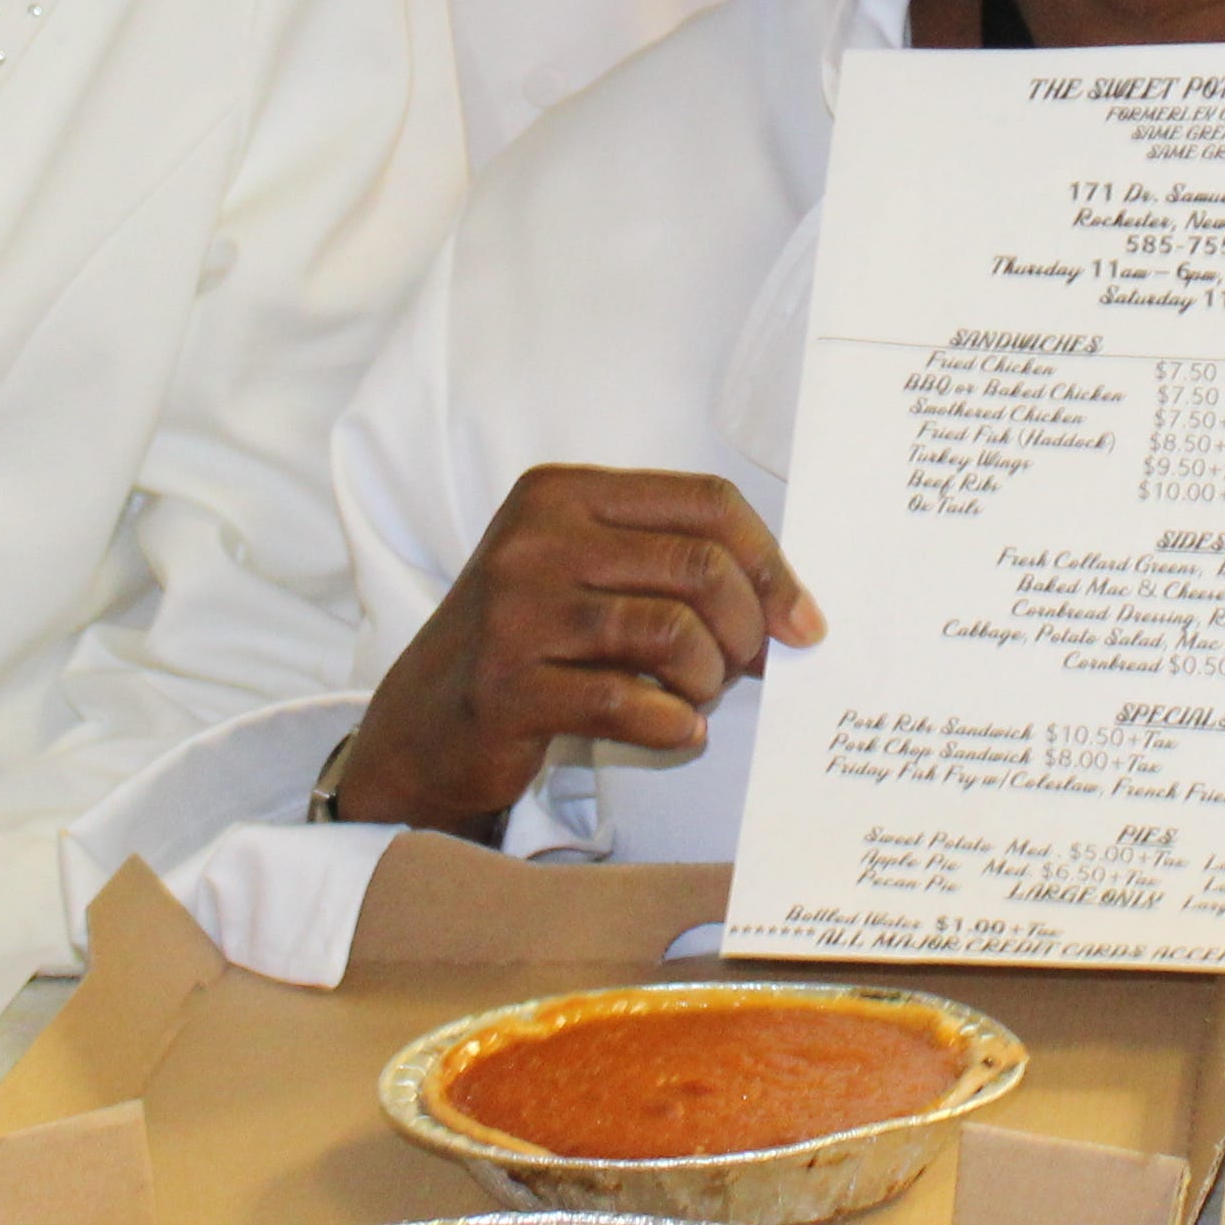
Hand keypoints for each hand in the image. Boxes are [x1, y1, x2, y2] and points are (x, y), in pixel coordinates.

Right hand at [331, 468, 820, 838]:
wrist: (424, 726)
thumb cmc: (528, 645)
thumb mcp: (587, 575)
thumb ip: (671, 566)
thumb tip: (788, 607)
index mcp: (564, 492)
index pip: (706, 501)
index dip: (771, 562)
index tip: (801, 620)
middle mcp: (536, 538)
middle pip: (700, 565)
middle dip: (747, 628)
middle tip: (746, 669)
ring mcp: (515, 611)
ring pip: (673, 631)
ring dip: (709, 678)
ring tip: (697, 697)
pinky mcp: (507, 686)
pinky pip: (627, 700)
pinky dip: (673, 724)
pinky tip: (676, 732)